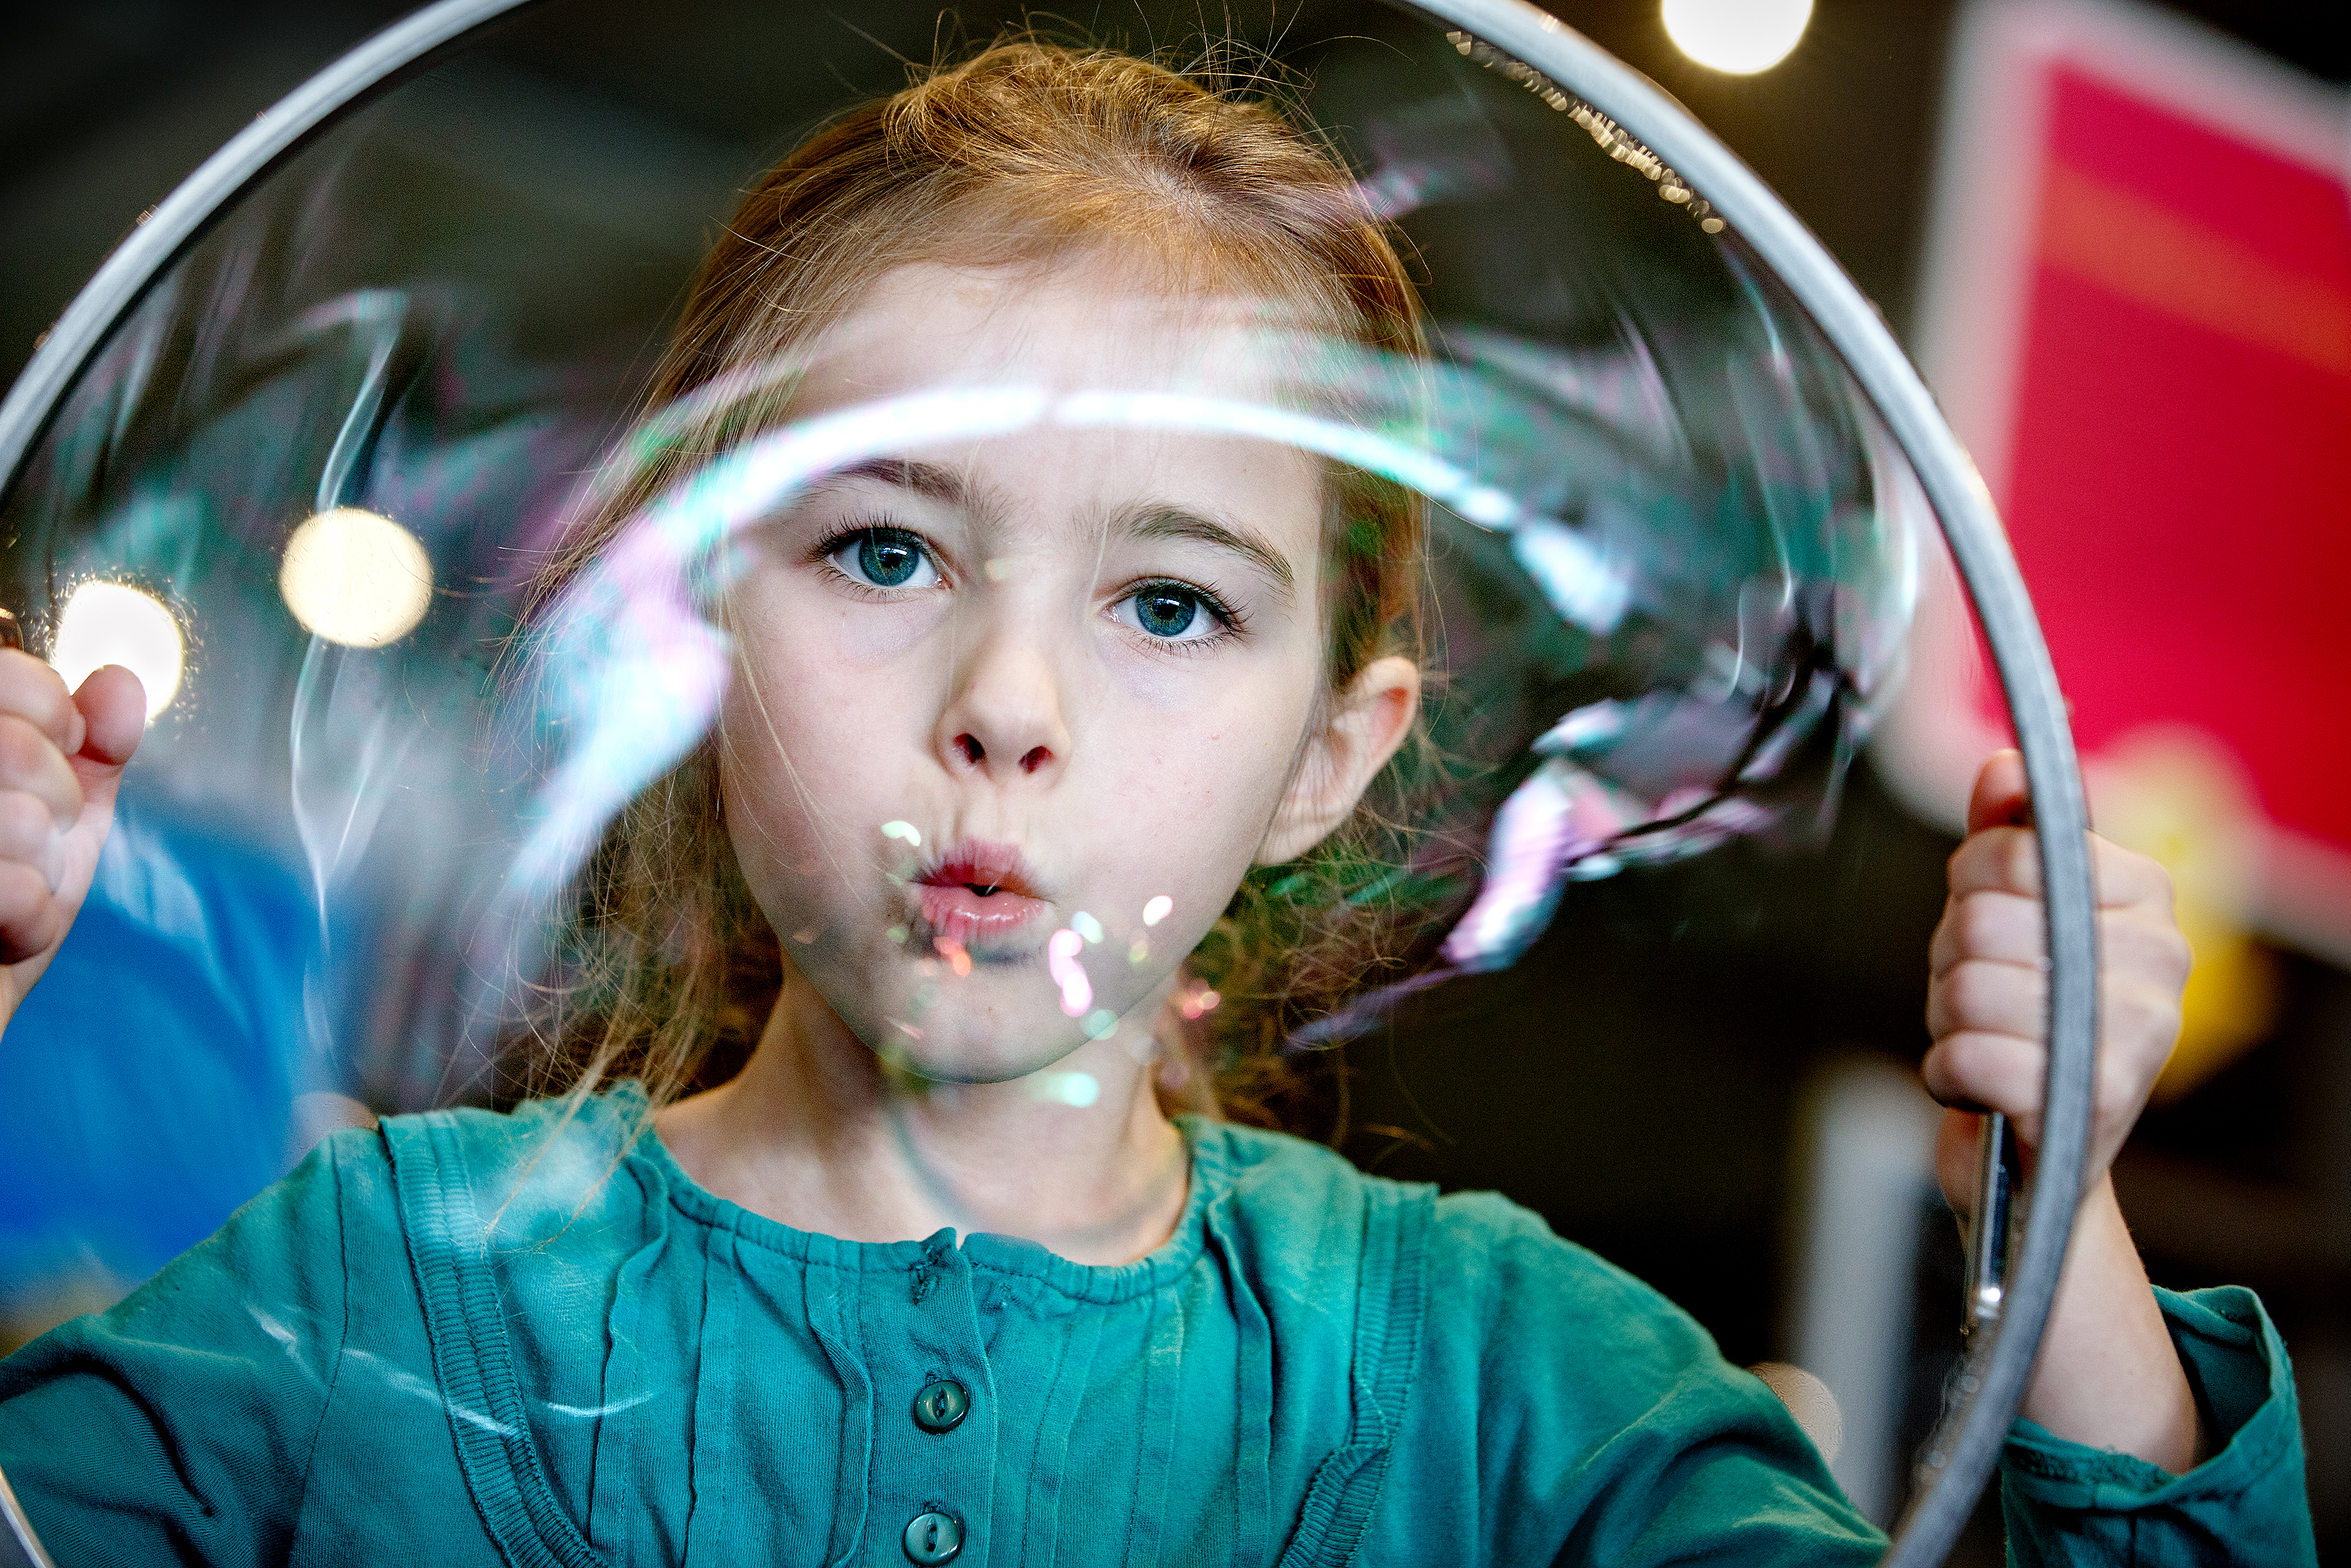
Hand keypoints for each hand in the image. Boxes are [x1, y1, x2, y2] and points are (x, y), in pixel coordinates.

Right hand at [0, 647, 145, 1030]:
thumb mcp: (54, 824)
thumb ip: (87, 750)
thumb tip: (120, 683)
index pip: (10, 674)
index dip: (53, 719)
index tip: (46, 762)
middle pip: (22, 748)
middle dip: (53, 807)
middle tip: (24, 845)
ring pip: (19, 817)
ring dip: (37, 871)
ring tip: (7, 891)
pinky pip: (8, 888)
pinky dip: (22, 918)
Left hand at [1924, 749, 2189, 1200]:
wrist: (2042, 1151)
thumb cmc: (2022, 1018)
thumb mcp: (2008, 914)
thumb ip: (2006, 836)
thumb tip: (2004, 765)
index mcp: (2145, 895)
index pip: (2005, 853)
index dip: (1968, 893)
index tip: (1996, 933)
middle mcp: (2162, 955)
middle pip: (1977, 920)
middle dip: (1953, 962)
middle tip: (1987, 997)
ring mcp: (2139, 1028)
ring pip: (1966, 988)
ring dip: (1950, 1021)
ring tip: (1989, 1039)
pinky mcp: (2097, 1098)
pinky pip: (1968, 1056)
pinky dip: (1950, 1074)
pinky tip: (1981, 1086)